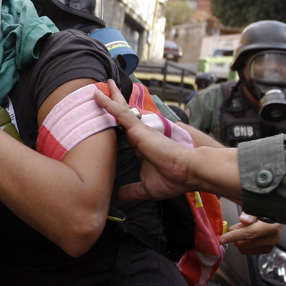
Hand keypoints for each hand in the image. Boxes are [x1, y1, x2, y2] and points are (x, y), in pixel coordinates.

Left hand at [93, 80, 197, 201]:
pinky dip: (108, 105)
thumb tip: (117, 197)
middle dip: (111, 104)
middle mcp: (139, 136)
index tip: (102, 122)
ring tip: (96, 88)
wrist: (189, 172)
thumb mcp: (146, 188)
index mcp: (141, 147)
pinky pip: (120, 113)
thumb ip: (131, 191)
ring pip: (119, 110)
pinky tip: (97, 97)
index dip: (114, 127)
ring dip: (108, 98)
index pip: (124, 134)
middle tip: (99, 92)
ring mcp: (139, 131)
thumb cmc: (174, 178)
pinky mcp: (139, 129)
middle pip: (121, 117)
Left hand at [219, 213, 282, 254]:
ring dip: (239, 240)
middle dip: (235, 236)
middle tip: (238, 226)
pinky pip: (248, 251)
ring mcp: (270, 246)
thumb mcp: (258, 208)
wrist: (280, 216)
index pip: (248, 234)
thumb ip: (250, 214)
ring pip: (244, 249)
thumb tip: (243, 220)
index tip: (222, 239)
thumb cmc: (268, 211)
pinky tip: (249, 235)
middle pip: (244, 244)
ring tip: (245, 229)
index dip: (233, 236)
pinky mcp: (267, 250)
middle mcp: (271, 239)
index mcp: (271, 227)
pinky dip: (244, 243)